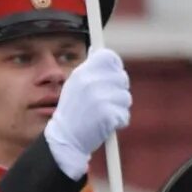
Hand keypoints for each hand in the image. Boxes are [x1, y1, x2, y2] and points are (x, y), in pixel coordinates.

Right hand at [43, 48, 130, 179]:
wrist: (65, 139)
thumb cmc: (72, 112)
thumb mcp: (74, 86)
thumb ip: (88, 70)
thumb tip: (97, 52)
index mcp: (82, 73)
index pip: (109, 57)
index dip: (114, 66)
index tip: (112, 75)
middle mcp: (91, 83)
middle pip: (122, 78)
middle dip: (118, 90)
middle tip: (105, 101)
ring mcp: (100, 99)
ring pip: (126, 98)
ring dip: (118, 108)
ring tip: (102, 115)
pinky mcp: (108, 115)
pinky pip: (124, 115)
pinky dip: (118, 122)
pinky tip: (103, 125)